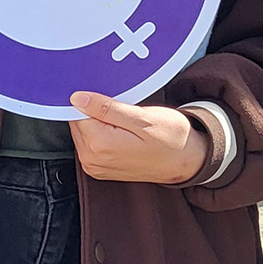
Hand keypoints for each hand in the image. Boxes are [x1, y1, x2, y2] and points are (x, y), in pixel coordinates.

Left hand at [69, 91, 205, 183]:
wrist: (186, 162)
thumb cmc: (170, 139)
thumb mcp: (142, 117)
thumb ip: (106, 108)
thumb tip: (77, 98)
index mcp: (100, 145)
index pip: (76, 111)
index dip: (90, 98)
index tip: (108, 95)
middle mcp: (92, 159)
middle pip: (78, 122)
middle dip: (94, 110)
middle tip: (122, 106)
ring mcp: (95, 166)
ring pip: (83, 131)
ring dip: (98, 122)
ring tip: (124, 120)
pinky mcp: (99, 168)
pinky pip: (90, 143)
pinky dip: (101, 133)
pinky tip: (121, 130)